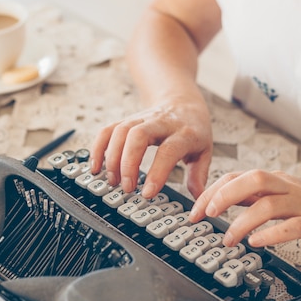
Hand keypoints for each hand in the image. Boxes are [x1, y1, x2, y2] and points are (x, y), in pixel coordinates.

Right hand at [90, 98, 212, 198]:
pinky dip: (98, 148)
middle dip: (128, 163)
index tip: (147, 193)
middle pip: (138, 135)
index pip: (169, 150)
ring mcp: (142, 119)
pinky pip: (108, 130)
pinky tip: (96, 167)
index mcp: (184, 132)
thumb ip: (199, 176)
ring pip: (121, 131)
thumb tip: (198, 198)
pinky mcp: (127, 120)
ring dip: (112, 158)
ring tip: (113, 181)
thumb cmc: (192, 129)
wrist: (182, 101)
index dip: (157, 172)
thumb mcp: (204, 151)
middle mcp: (161, 122)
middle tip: (127, 187)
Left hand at [188, 169, 300, 255]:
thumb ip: (253, 199)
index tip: (195, 210)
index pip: (238, 177)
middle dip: (224, 195)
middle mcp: (288, 188)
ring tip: (229, 239)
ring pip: (268, 204)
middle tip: (206, 214)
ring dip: (243, 222)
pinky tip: (258, 243)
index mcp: (276, 182)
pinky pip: (292, 226)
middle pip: (252, 180)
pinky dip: (272, 234)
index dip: (213, 191)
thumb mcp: (281, 199)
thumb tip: (219, 202)